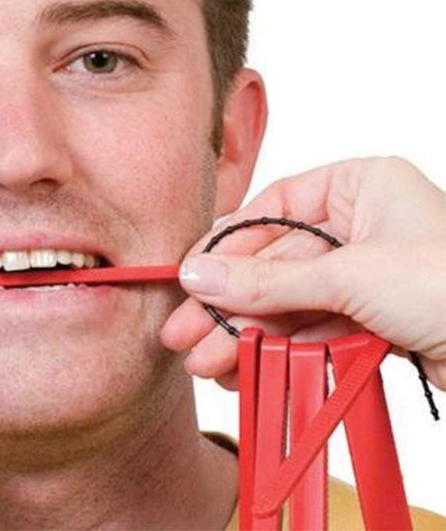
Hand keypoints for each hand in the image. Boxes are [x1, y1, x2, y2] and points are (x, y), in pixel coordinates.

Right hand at [161, 157, 445, 391]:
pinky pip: (310, 328)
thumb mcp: (350, 276)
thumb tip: (198, 276)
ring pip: (287, 301)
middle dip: (227, 304)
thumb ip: (268, 281)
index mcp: (358, 186)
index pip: (271, 212)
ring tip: (205, 363)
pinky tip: (243, 367)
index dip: (224, 250)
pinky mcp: (371, 316)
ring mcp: (364, 272)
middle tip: (183, 334)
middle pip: (273, 263)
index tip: (186, 280)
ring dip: (245, 333)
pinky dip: (278, 349)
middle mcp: (357, 224)